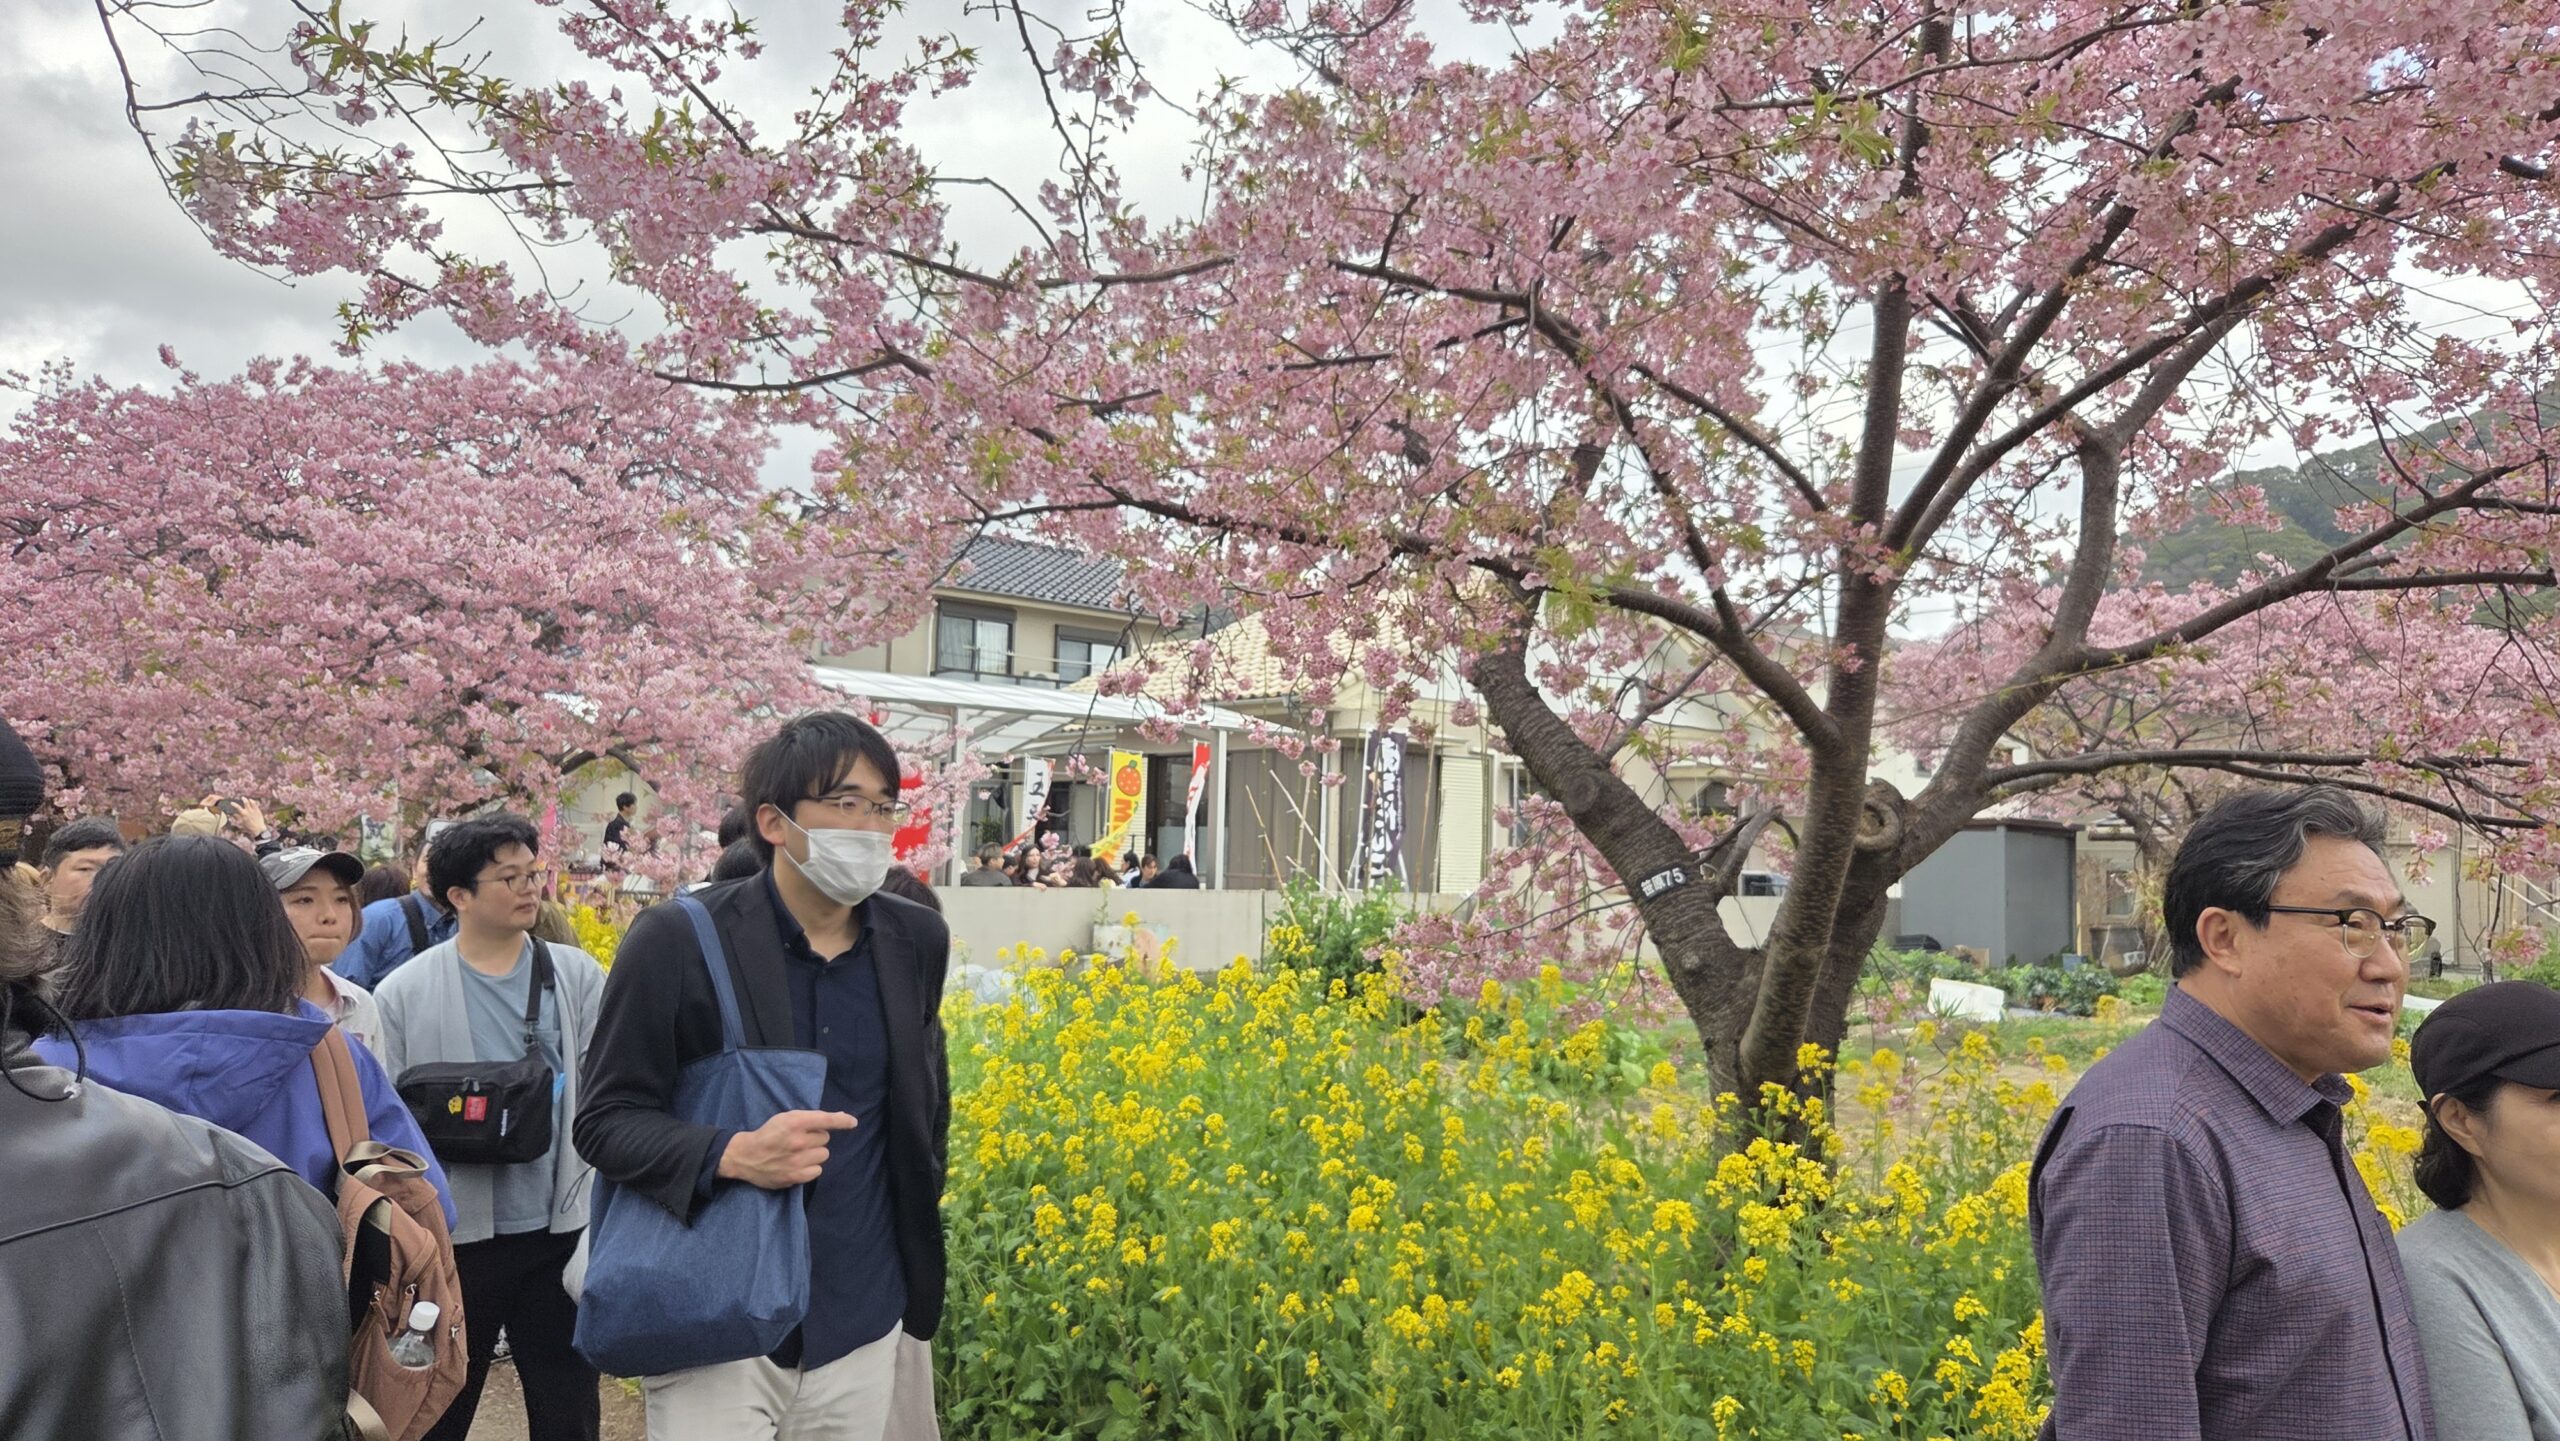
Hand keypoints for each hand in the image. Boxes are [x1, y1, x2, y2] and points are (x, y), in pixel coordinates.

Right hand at [718, 1110, 856, 1189]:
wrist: (746, 1156)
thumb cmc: (768, 1134)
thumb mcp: (786, 1118)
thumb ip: (811, 1118)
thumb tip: (843, 1118)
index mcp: (794, 1122)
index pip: (825, 1120)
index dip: (842, 1121)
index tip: (852, 1122)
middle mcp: (798, 1141)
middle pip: (825, 1138)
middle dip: (816, 1138)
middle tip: (800, 1140)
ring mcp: (797, 1161)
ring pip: (823, 1155)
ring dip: (814, 1153)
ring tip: (798, 1153)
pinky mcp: (795, 1176)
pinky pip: (817, 1170)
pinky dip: (811, 1167)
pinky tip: (798, 1164)